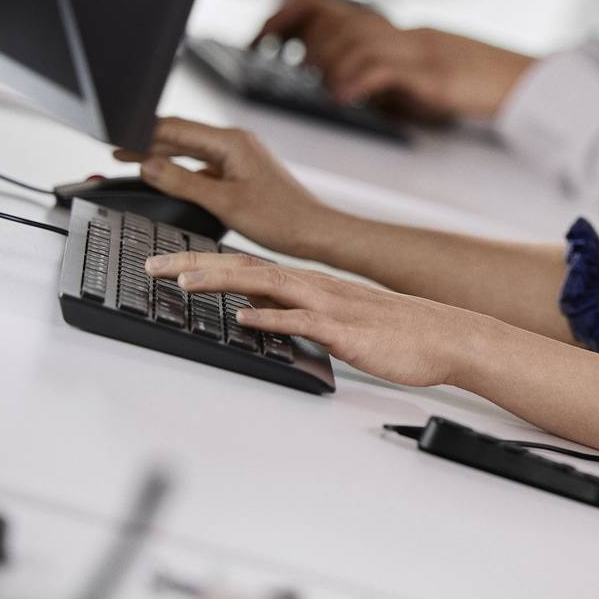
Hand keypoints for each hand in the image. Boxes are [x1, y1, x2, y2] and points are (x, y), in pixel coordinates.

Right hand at [116, 118, 332, 258]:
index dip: (141, 133)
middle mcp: (235, 142)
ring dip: (162, 155)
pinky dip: (181, 169)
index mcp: (231, 141)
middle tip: (114, 150)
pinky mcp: (240, 170)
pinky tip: (165, 177)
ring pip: (190, 150)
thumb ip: (181, 182)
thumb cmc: (280, 218)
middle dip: (146, 141)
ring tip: (131, 159)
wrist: (313, 231)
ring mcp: (238, 156)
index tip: (115, 138)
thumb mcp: (223, 202)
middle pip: (180, 136)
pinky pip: (202, 165)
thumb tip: (147, 165)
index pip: (175, 129)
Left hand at [144, 251, 503, 387]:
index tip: (165, 264)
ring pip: (267, 285)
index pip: (247, 266)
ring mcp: (329, 306)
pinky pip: (302, 321)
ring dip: (222, 281)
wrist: (446, 336)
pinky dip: (270, 317)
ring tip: (182, 282)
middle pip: (245, 268)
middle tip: (152, 265)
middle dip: (194, 264)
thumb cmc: (398, 332)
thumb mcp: (339, 321)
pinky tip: (244, 318)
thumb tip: (261, 320)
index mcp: (311, 285)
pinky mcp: (345, 330)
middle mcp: (315, 288)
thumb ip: (300, 317)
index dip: (203, 261)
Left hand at [257, 0, 534, 120]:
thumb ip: (373, 77)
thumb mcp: (408, 80)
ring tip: (330, 88)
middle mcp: (397, 33)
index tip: (262, 38)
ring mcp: (414, 50)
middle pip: (330, 21)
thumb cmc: (466, 85)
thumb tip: (333, 86)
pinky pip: (382, 68)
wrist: (520, 81)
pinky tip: (346, 95)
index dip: (284, 15)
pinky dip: (355, 80)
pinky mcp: (431, 75)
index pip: (322, 4)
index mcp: (387, 31)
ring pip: (350, 41)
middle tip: (301, 71)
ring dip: (327, 66)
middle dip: (303, 47)